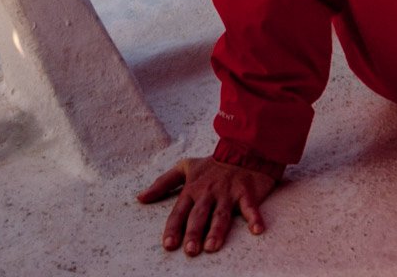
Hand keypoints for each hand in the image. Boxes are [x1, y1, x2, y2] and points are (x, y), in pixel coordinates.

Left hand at [137, 156, 277, 255]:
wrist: (244, 146)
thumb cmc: (214, 162)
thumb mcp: (186, 167)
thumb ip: (163, 182)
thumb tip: (140, 198)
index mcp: (193, 188)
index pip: (180, 211)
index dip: (174, 228)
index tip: (170, 245)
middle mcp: (209, 192)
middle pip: (200, 215)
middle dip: (194, 232)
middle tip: (190, 250)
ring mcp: (229, 192)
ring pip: (221, 214)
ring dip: (217, 230)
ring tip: (211, 246)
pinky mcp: (247, 191)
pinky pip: (251, 206)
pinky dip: (255, 217)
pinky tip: (257, 230)